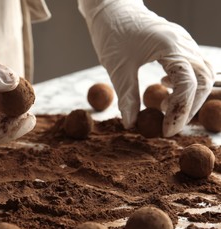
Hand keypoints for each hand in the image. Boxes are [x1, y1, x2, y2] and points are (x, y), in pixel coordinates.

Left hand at [79, 0, 213, 136]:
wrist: (112, 8)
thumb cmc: (112, 33)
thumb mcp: (117, 68)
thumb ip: (127, 97)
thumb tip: (132, 124)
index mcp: (171, 46)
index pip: (189, 85)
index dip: (179, 112)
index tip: (166, 131)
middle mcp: (183, 43)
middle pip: (202, 81)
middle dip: (188, 107)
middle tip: (169, 125)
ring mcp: (183, 42)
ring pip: (200, 73)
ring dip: (188, 96)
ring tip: (166, 109)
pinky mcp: (177, 44)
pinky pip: (191, 66)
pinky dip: (184, 82)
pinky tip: (166, 89)